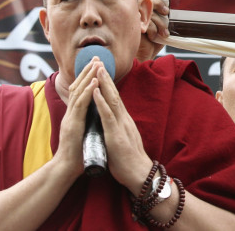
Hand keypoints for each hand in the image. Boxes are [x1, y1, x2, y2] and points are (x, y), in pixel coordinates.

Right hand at [54, 58, 101, 176]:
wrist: (66, 169)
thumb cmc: (77, 154)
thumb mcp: (83, 132)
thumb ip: (85, 122)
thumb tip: (93, 115)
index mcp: (75, 115)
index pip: (80, 91)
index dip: (87, 77)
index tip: (96, 65)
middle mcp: (71, 113)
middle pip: (78, 87)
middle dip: (87, 71)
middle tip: (96, 57)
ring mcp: (71, 118)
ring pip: (79, 92)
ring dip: (88, 77)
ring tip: (97, 64)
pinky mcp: (73, 125)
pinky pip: (80, 105)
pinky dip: (87, 92)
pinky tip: (94, 82)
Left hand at [90, 63, 151, 191]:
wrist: (139, 174)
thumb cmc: (129, 161)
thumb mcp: (122, 140)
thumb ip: (117, 129)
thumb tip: (110, 124)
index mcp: (124, 120)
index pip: (115, 97)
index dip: (108, 83)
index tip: (101, 70)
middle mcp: (124, 119)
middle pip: (114, 93)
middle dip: (105, 77)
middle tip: (99, 61)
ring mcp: (121, 125)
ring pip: (112, 100)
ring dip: (103, 83)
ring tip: (97, 69)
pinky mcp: (116, 135)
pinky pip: (107, 115)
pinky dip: (101, 102)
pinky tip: (95, 92)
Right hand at [137, 0, 168, 61]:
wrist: (144, 59)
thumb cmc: (154, 45)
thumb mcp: (162, 29)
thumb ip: (164, 19)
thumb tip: (171, 11)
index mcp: (147, 9)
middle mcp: (139, 11)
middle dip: (159, 4)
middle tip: (167, 12)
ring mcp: (135, 18)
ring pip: (149, 11)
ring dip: (159, 22)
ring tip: (164, 33)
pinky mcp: (133, 25)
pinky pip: (145, 22)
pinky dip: (153, 29)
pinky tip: (155, 37)